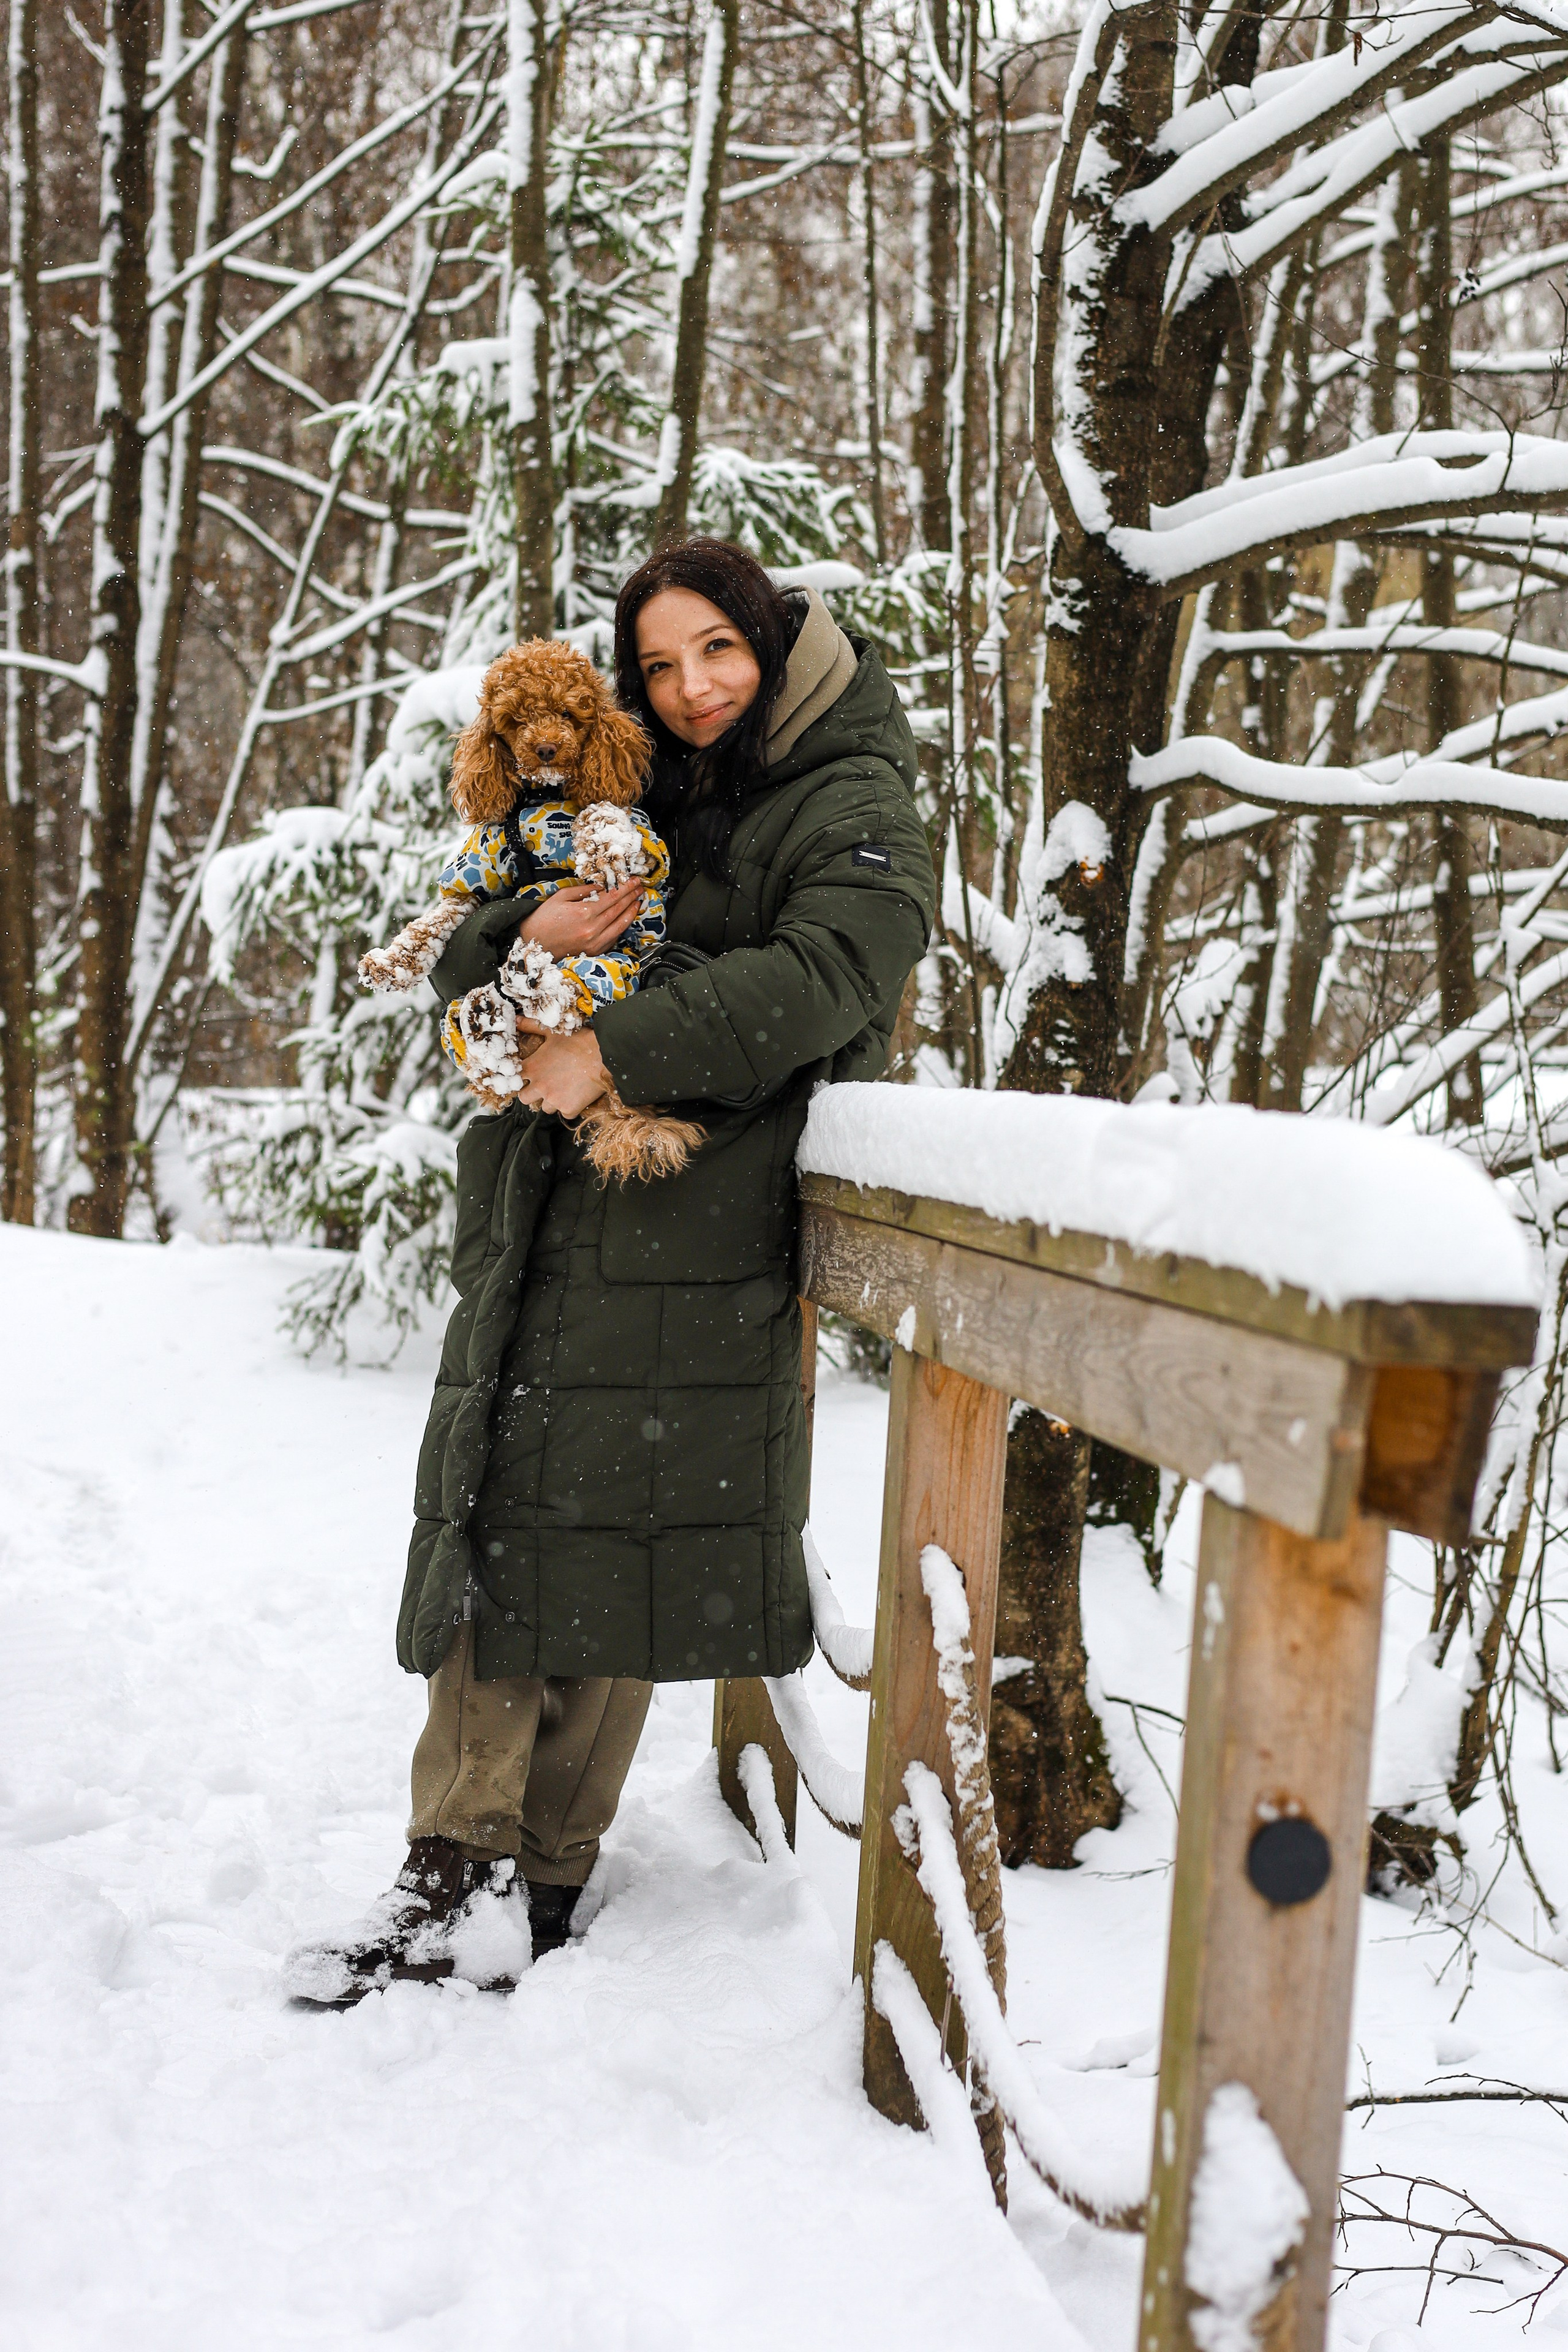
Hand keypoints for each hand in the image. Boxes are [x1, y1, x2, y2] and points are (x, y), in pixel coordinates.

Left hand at [511, 1024, 608, 1116]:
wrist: (603, 1054)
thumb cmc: (578, 1041)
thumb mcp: (552, 1031)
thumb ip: (532, 1026)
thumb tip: (517, 1020)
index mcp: (532, 1067)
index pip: (516, 1078)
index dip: (524, 1077)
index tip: (532, 1075)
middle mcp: (539, 1086)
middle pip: (524, 1098)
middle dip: (532, 1094)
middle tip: (544, 1086)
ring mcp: (554, 1099)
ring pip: (545, 1108)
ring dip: (552, 1101)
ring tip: (563, 1090)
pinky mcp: (569, 1109)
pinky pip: (565, 1114)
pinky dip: (570, 1107)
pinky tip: (576, 1096)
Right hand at [519, 880, 643, 960]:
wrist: (534, 944)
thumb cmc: (544, 919)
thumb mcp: (560, 897)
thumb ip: (582, 890)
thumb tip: (600, 886)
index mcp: (584, 913)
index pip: (612, 897)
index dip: (626, 888)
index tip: (634, 880)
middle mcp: (593, 929)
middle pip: (619, 910)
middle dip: (632, 897)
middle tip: (640, 887)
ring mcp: (595, 942)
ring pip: (620, 925)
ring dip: (631, 912)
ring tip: (638, 902)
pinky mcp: (594, 951)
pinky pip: (614, 938)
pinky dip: (622, 927)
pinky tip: (626, 919)